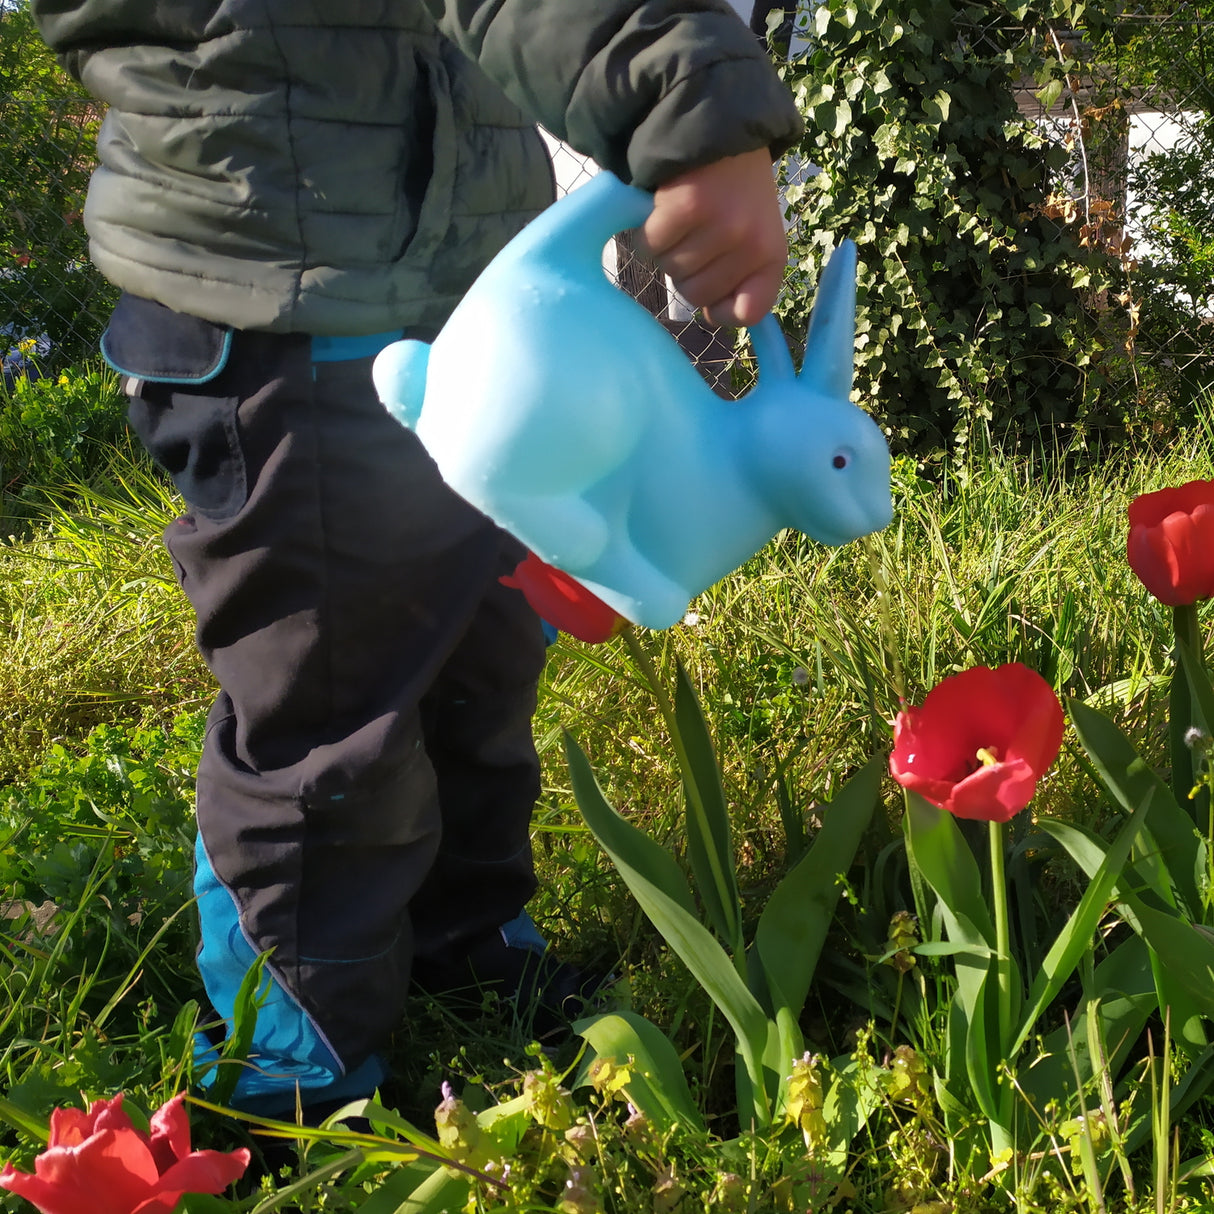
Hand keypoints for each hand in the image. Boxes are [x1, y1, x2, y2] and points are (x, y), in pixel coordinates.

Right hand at [639, 148, 787, 327]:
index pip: (747, 312)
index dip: (721, 308)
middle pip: (696, 294)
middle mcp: (751, 243)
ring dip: (666, 248)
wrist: (718, 125)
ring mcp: (720, 225)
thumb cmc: (733, 189)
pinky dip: (649, 229)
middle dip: (686, 270)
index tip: (712, 292)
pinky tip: (664, 206)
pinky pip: (652, 244)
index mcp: (771, 255)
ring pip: (671, 269)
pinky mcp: (686, 207)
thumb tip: (710, 314)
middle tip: (694, 235)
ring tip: (682, 217)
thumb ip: (739, 275)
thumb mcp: (753, 232)